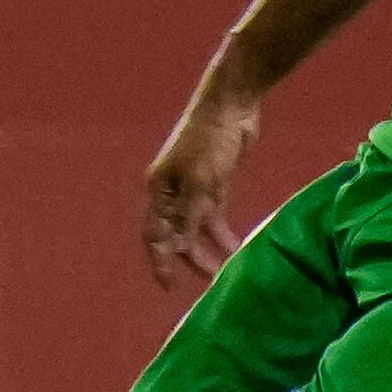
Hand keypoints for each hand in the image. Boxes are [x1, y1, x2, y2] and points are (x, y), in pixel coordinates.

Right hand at [142, 93, 257, 287]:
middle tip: (212, 284)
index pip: (155, 234)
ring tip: (227, 272)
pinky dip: (222, 234)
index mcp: (159, 190)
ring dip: (209, 249)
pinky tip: (237, 249)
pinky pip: (214, 217)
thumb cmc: (210, 140)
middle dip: (190, 260)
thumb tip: (180, 246)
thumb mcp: (201, 182)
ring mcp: (192, 188)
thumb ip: (190, 215)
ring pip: (195, 228)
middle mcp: (171, 192)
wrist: (230, 105)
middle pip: (175, 234)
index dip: (160, 261)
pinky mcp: (214, 184)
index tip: (169, 287)